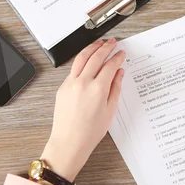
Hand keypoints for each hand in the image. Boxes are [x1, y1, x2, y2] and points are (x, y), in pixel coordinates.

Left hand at [40, 39, 125, 184]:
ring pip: (81, 58)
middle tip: (112, 42)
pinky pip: (73, 68)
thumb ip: (115, 88)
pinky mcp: (63, 87)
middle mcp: (83, 83)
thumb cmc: (89, 132)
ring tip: (99, 43)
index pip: (110, 66)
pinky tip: (87, 59)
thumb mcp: (109, 110)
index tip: (122, 53)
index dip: (117, 57)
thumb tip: (119, 73)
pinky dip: (82, 60)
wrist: (69, 142)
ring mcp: (70, 83)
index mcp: (97, 89)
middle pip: (95, 57)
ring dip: (91, 48)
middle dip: (106, 47)